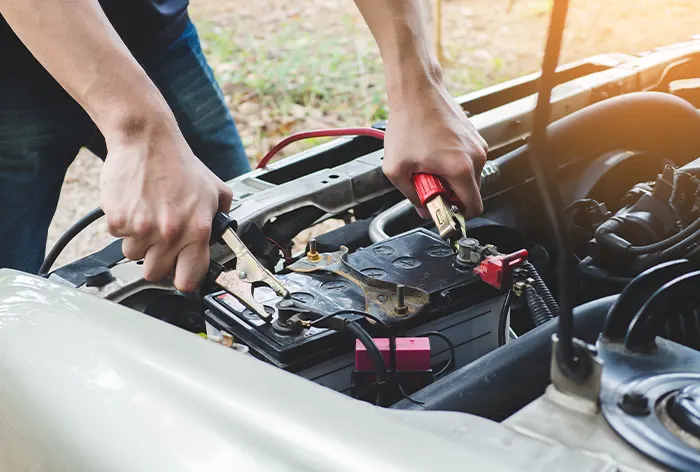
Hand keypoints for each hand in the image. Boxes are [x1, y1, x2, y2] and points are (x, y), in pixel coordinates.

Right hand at [99, 116, 232, 291]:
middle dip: (157, 260)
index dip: (183, 279)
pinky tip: (134, 206)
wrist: (147, 141)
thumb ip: (223, 217)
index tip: (180, 274)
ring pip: (133, 256)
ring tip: (148, 216)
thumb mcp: (215, 190)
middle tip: (160, 239)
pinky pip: (117, 237)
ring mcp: (142, 228)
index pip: (188, 280)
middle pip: (155, 273)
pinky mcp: (118, 219)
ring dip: (139, 242)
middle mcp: (170, 233)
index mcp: (197, 230)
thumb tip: (226, 237)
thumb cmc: (180, 164)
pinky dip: (123, 225)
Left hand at [382, 84, 487, 218]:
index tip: (441, 209)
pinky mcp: (474, 136)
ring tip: (428, 164)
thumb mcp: (396, 169)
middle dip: (450, 194)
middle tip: (427, 181)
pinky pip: (467, 161)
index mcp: (461, 168)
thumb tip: (422, 208)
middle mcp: (475, 156)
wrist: (416, 90)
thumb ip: (411, 196)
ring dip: (450, 178)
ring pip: (469, 177)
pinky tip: (434, 152)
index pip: (473, 208)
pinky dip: (452, 163)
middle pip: (471, 193)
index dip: (456, 215)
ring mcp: (477, 145)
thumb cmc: (407, 123)